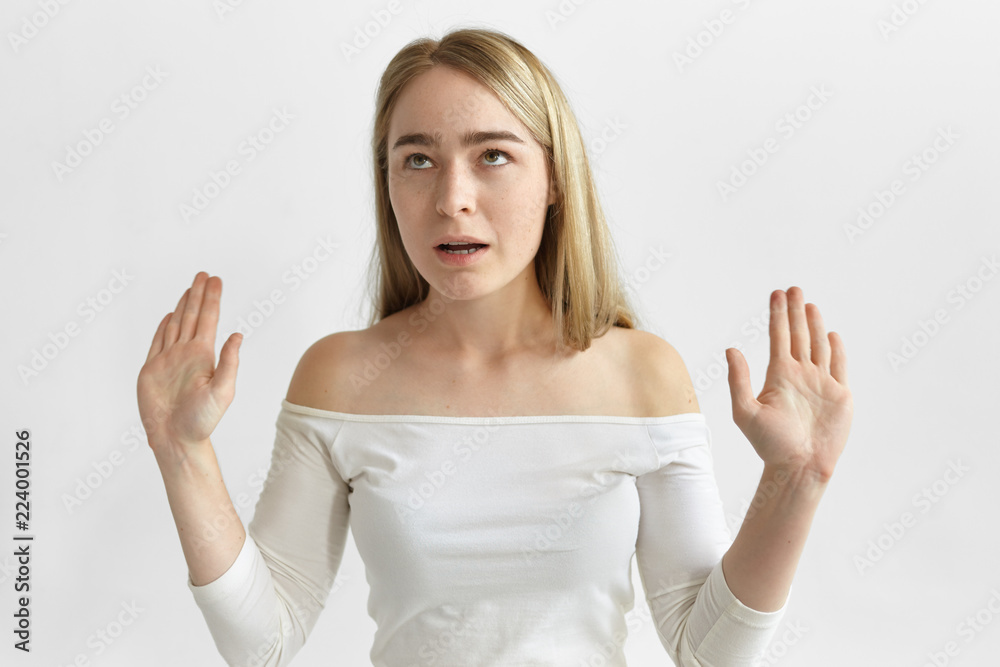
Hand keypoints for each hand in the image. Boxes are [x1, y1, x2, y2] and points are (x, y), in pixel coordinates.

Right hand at [137, 272, 242, 459]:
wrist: (175, 438)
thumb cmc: (201, 421)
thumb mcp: (222, 391)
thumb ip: (229, 362)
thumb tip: (237, 334)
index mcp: (203, 355)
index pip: (208, 319)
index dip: (211, 299)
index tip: (215, 280)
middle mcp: (187, 354)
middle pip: (193, 316)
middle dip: (198, 295)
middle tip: (204, 275)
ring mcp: (169, 360)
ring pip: (176, 325)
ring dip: (183, 306)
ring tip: (190, 288)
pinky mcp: (152, 370)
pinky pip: (158, 342)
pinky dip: (164, 327)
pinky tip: (171, 316)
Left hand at [725, 287, 852, 482]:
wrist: (799, 466)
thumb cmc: (770, 444)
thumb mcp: (745, 411)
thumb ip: (738, 380)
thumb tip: (731, 349)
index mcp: (779, 376)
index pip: (779, 337)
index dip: (778, 315)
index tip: (777, 294)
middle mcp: (800, 375)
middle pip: (798, 335)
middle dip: (795, 312)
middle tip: (793, 289)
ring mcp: (821, 384)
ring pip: (818, 346)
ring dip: (814, 325)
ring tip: (809, 303)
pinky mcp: (839, 395)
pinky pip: (839, 366)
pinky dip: (836, 350)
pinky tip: (831, 335)